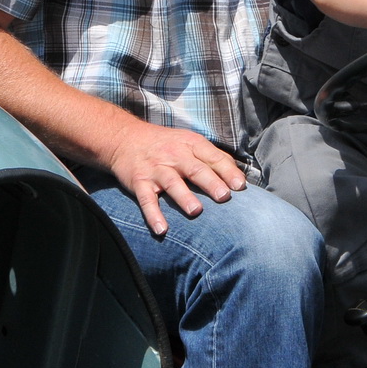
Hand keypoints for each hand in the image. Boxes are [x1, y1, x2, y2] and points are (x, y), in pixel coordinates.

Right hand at [103, 120, 246, 235]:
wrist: (126, 138)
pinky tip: (162, 229)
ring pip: (172, 183)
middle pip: (195, 169)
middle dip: (210, 183)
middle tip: (224, 197)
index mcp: (191, 144)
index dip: (227, 171)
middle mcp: (174, 155)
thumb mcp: (189, 141)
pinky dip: (153, 215)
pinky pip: (146, 200)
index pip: (212, 157)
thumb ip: (212, 157)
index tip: (240, 186)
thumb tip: (237, 174)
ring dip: (184, 197)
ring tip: (196, 212)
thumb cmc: (165, 143)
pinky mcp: (139, 182)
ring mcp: (156, 169)